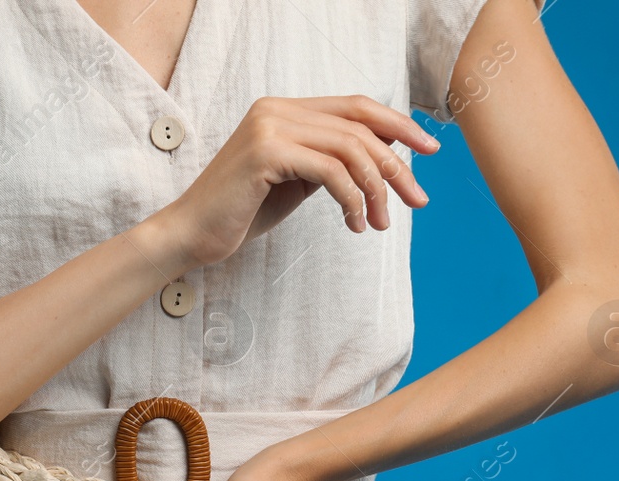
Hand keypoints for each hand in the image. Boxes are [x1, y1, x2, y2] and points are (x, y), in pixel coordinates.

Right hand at [150, 95, 439, 269]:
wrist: (189, 236)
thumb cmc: (239, 214)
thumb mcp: (293, 183)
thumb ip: (327, 163)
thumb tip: (378, 161)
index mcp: (284, 110)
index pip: (355, 107)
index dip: (397, 125)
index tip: (429, 151)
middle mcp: (277, 109)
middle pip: (359, 126)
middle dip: (397, 164)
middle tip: (417, 200)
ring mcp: (270, 127)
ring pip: (350, 149)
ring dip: (376, 189)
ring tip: (380, 223)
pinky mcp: (266, 153)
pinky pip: (330, 171)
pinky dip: (352, 200)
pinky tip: (354, 224)